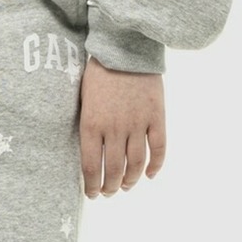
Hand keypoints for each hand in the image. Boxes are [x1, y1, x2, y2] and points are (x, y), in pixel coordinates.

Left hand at [79, 58, 165, 197]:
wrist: (125, 48)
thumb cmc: (98, 72)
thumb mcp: (82, 99)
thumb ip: (87, 126)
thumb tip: (87, 153)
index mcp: (91, 124)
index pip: (91, 166)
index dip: (92, 185)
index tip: (92, 193)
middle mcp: (114, 128)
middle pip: (113, 170)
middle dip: (110, 186)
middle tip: (109, 192)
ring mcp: (138, 123)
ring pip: (136, 164)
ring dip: (131, 180)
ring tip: (126, 186)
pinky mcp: (156, 117)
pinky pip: (159, 148)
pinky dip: (156, 166)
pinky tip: (150, 175)